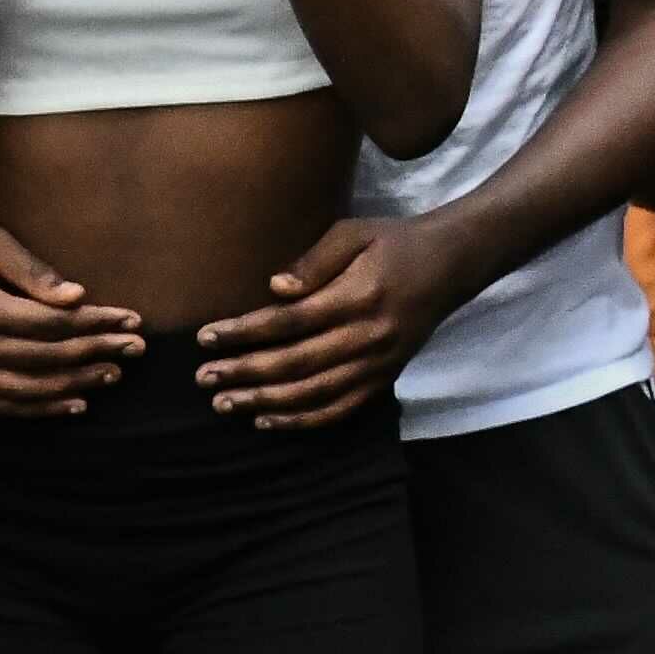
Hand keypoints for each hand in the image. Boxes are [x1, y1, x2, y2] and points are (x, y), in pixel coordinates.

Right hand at [0, 209, 145, 414]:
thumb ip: (32, 271)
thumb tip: (78, 297)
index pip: (49, 325)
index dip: (95, 323)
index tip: (131, 319)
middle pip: (42, 358)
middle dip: (95, 353)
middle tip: (136, 348)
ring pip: (24, 389)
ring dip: (73, 385)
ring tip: (113, 374)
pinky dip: (38, 408)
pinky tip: (73, 403)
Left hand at [192, 217, 451, 427]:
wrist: (450, 266)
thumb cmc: (394, 242)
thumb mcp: (355, 232)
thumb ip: (315, 259)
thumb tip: (274, 288)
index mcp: (357, 296)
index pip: (290, 321)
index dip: (245, 332)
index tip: (206, 337)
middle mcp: (367, 336)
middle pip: (295, 363)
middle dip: (244, 372)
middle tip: (204, 377)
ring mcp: (377, 364)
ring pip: (313, 394)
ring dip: (265, 402)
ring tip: (224, 403)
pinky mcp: (384, 379)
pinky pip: (339, 409)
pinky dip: (302, 421)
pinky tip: (267, 421)